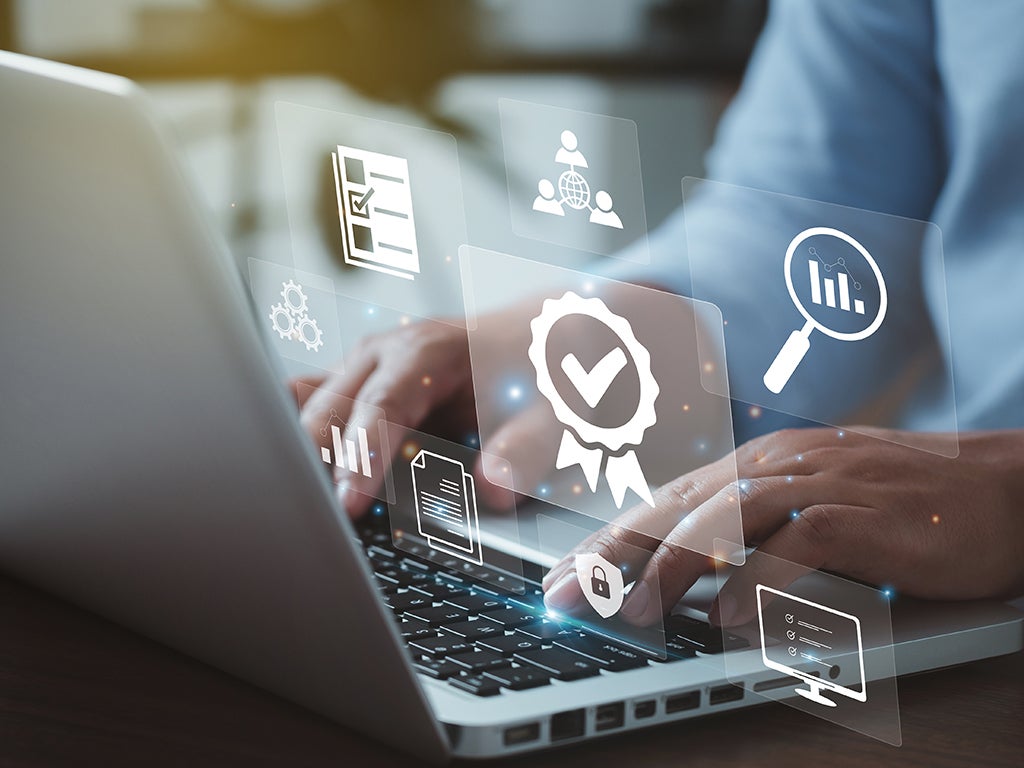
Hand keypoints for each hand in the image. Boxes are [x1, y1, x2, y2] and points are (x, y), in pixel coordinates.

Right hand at [292, 302, 560, 517]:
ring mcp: (364, 372)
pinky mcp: (358, 391)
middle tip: (322, 522)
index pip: (379, 407)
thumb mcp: (551, 411)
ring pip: (307, 408)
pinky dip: (312, 449)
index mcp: (426, 351)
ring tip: (314, 507)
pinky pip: (317, 413)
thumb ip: (525, 450)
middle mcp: (383, 355)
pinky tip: (319, 485)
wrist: (539, 339)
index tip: (348, 505)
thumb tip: (493, 488)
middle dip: (317, 463)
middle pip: (327, 409)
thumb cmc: (539, 373)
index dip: (360, 457)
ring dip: (307, 455)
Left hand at [542, 428, 1023, 625]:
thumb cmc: (895, 502)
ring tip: (635, 612)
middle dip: (613, 554)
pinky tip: (731, 616)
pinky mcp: (861, 513)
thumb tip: (691, 580)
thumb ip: (751, 533)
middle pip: (675, 508)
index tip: (564, 577)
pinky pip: (798, 545)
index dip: (608, 541)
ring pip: (723, 520)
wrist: (996, 485)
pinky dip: (759, 581)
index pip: (663, 502)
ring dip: (672, 568)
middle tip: (566, 596)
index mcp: (754, 463)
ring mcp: (816, 482)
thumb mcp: (809, 508)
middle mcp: (774, 465)